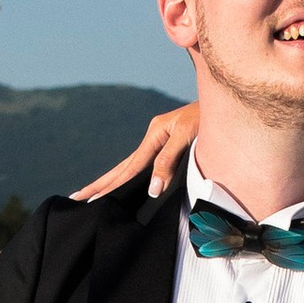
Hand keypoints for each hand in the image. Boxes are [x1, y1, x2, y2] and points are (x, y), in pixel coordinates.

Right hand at [75, 101, 198, 202]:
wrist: (227, 102)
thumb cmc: (210, 118)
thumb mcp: (187, 136)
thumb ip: (168, 162)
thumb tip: (153, 189)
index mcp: (155, 134)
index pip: (130, 167)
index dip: (113, 186)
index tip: (94, 200)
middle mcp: (153, 137)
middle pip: (122, 167)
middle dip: (100, 184)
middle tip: (76, 197)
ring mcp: (160, 141)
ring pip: (131, 166)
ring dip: (112, 180)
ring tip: (92, 194)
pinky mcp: (169, 145)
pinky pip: (145, 165)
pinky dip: (131, 176)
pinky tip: (126, 183)